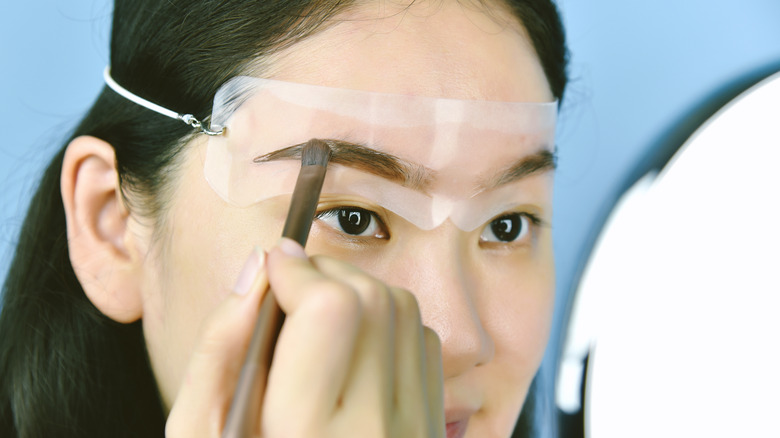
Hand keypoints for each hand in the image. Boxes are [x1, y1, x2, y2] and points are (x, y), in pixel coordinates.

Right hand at [165, 238, 444, 436]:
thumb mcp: (202, 433)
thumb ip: (221, 348)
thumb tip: (261, 269)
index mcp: (309, 437)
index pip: (331, 311)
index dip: (297, 271)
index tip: (270, 268)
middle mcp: (376, 433)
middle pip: (373, 300)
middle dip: (325, 274)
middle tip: (289, 289)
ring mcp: (414, 430)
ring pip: (403, 311)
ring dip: (356, 291)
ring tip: (314, 315)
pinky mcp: (431, 426)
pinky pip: (422, 340)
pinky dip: (386, 321)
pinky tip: (350, 345)